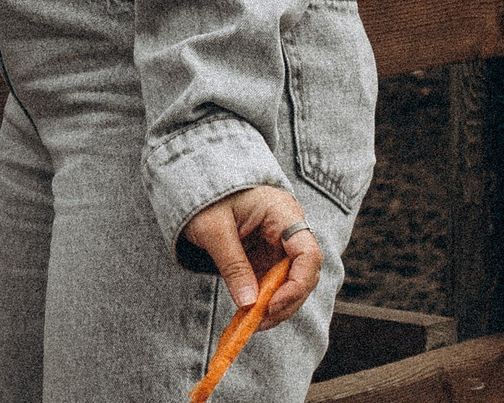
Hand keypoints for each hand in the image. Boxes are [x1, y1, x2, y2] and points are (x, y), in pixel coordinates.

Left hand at [180, 185, 319, 330]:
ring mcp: (279, 244)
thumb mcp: (213, 230)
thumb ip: (233, 265)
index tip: (272, 305)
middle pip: (304, 274)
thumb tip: (249, 305)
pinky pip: (273, 283)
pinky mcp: (267, 256)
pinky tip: (249, 315)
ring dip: (275, 306)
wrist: (195, 182)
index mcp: (283, 213)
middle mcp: (288, 229)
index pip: (308, 253)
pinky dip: (264, 300)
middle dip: (286, 302)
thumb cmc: (205, 197)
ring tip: (251, 323)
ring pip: (291, 283)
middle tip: (259, 322)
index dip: (297, 284)